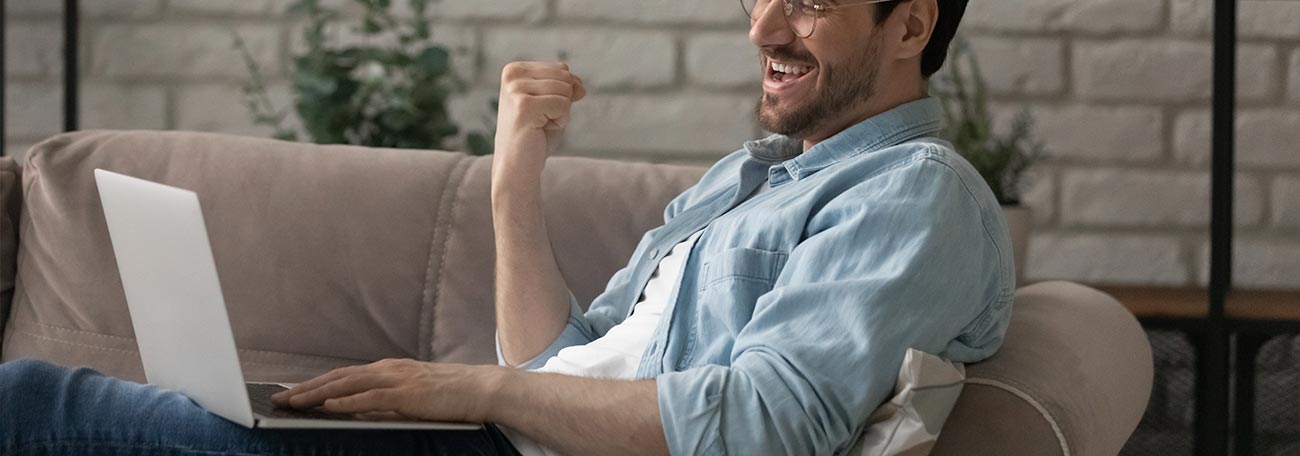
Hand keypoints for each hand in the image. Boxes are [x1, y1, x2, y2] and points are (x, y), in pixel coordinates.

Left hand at [270, 358, 508, 422]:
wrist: (481, 389)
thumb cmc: (452, 395)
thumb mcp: (413, 396)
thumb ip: (387, 401)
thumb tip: (360, 412)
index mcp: (389, 370)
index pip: (344, 376)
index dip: (317, 384)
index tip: (293, 393)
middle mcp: (388, 369)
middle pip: (338, 377)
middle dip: (307, 388)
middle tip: (279, 398)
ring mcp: (397, 379)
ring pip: (348, 384)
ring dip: (318, 393)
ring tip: (294, 401)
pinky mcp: (407, 394)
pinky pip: (370, 397)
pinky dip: (347, 401)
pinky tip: (328, 406)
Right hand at [492, 61, 585, 185]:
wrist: (517, 166)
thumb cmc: (535, 135)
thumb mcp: (554, 103)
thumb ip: (567, 87)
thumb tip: (580, 86)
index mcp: (516, 69)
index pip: (562, 69)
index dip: (562, 94)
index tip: (541, 110)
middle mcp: (512, 75)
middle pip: (565, 77)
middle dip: (563, 103)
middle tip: (541, 120)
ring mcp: (516, 89)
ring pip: (566, 91)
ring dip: (560, 113)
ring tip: (539, 125)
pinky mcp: (523, 106)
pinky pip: (563, 105)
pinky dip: (559, 121)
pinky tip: (540, 130)